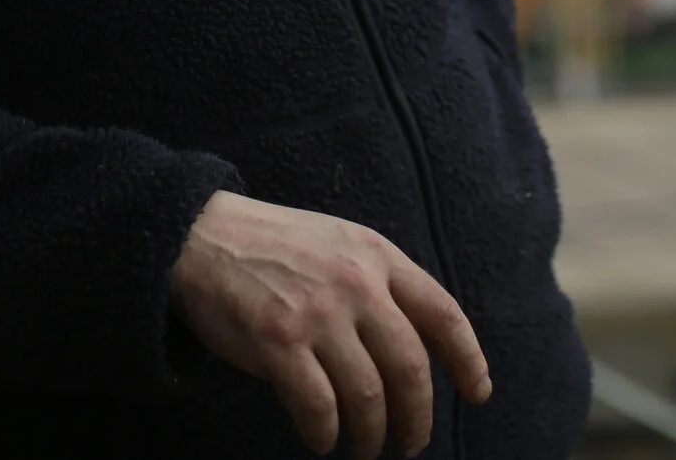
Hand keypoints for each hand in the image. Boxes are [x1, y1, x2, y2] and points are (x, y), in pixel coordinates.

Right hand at [169, 191, 490, 457]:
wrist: (198, 236)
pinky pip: (319, 407)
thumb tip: (418, 348)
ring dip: (372, 434)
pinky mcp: (277, 341)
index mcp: (375, 255)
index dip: (468, 360)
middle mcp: (354, 283)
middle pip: (410, 368)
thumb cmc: (272, 246)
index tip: (477, 393)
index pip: (443, 314)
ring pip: (368, 395)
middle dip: (417, 418)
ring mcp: (316, 313)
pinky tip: (322, 440)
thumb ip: (378, 283)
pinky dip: (326, 434)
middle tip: (411, 444)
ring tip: (365, 447)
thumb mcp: (338, 243)